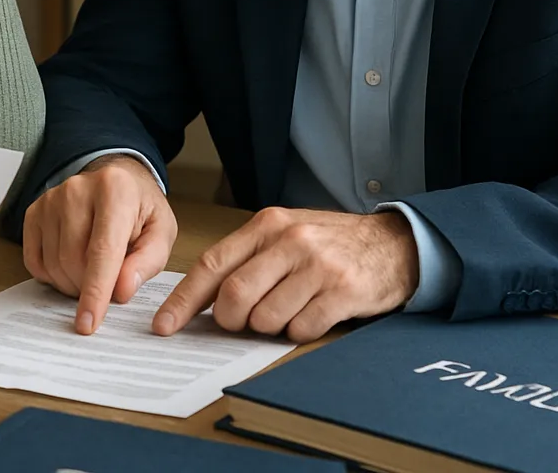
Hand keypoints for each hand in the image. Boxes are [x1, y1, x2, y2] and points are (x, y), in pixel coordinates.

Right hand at [23, 155, 177, 334]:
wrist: (117, 181)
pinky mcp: (35, 210)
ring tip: (93, 273)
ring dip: (72, 284)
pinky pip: (34, 260)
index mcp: (115, 190)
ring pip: (53, 263)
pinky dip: (52, 276)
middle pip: (73, 259)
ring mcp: (52, 198)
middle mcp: (78, 189)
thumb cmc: (140, 210)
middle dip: (88, 288)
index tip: (88, 323)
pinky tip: (72, 267)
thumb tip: (121, 291)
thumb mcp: (161, 233)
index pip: (102, 250)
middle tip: (108, 287)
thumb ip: (147, 262)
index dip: (95, 291)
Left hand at [152, 207, 418, 342]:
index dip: (184, 300)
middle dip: (230, 320)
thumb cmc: (328, 244)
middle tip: (242, 322)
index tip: (164, 326)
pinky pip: (302, 329)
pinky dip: (300, 332)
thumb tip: (203, 300)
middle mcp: (289, 241)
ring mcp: (317, 265)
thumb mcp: (285, 235)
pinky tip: (313, 315)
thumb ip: (247, 260)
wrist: (392, 244)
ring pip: (266, 318)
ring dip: (269, 327)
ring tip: (288, 310)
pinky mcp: (343, 291)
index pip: (212, 264)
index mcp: (266, 225)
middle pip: (234, 296)